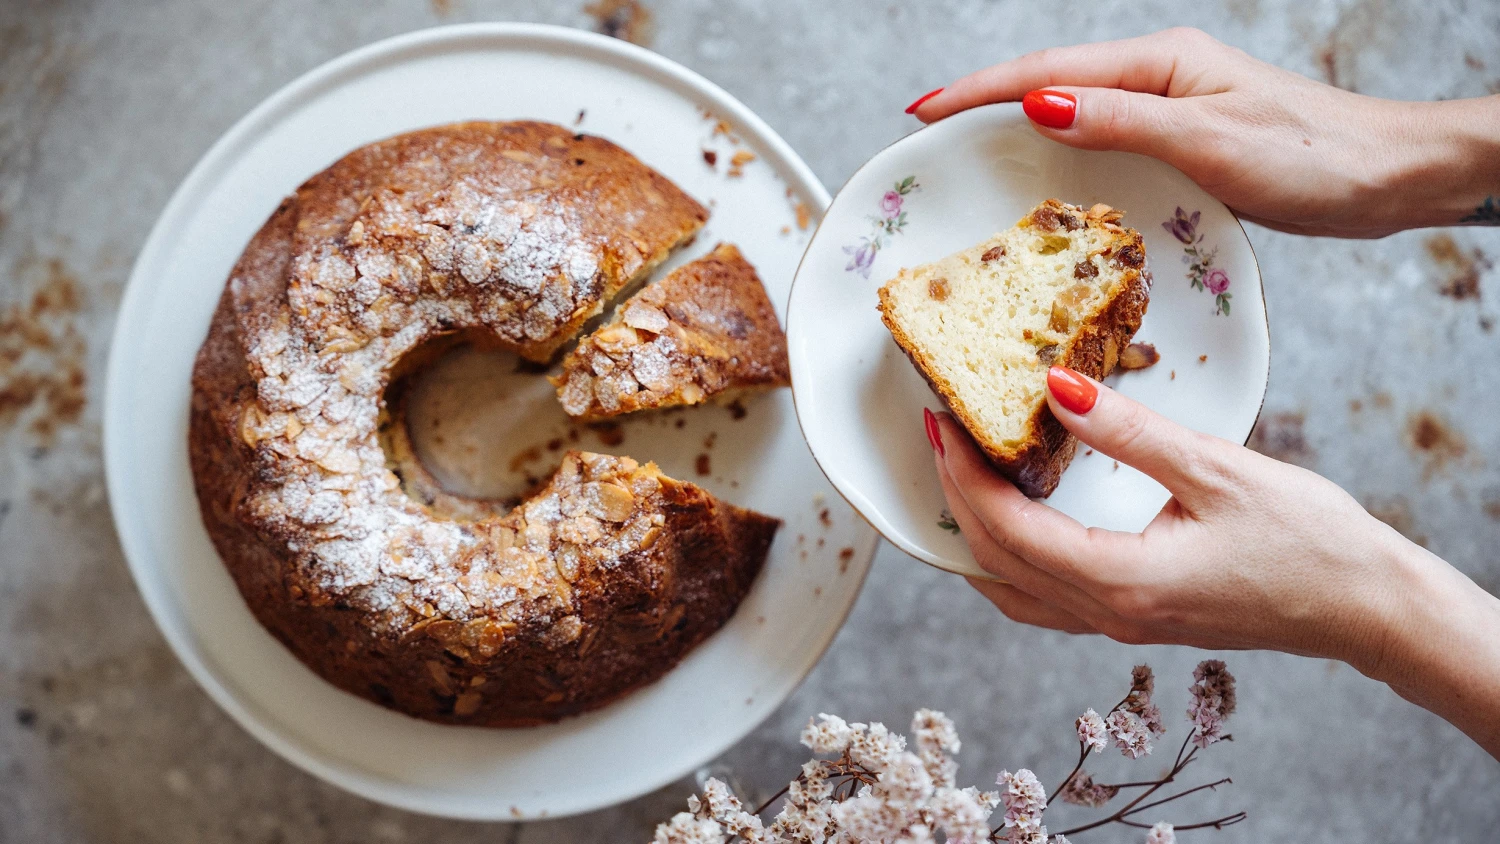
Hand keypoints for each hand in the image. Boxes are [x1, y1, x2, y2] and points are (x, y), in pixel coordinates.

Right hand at [908, 28, 1499, 236]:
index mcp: (1158, 64)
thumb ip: (1122, 122)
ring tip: (963, 161)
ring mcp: (1169, 111)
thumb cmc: (1314, 156)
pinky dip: (1061, 161)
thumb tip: (1039, 106)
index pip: (1046, 73)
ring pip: (1074, 117)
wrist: (1388, 177)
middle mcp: (1157, 79)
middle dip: (983, 107)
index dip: (979, 91)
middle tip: (926, 138)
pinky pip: (1103, 146)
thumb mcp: (1210, 141)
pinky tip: (1045, 186)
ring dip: (1016, 134)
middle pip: (1050, 87)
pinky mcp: (1182, 145)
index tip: (924, 112)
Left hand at [926, 366, 1499, 754]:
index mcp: (1121, 582)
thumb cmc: (1308, 541)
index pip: (1006, 529)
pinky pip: (1045, 598)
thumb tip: (1054, 388)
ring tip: (958, 474)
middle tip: (936, 435)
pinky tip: (1012, 520)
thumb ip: (1127, 431)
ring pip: (1013, 591)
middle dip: (954, 498)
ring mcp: (1121, 625)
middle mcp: (1109, 615)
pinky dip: (1010, 559)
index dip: (962, 474)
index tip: (939, 422)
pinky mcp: (1137, 618)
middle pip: (996, 563)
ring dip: (974, 535)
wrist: (1366, 605)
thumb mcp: (1215, 468)